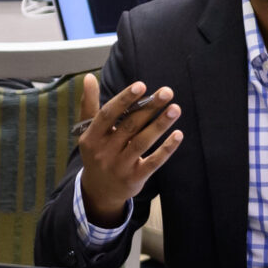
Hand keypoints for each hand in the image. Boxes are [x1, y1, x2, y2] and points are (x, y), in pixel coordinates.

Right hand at [77, 75, 181, 226]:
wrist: (99, 191)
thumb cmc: (97, 152)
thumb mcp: (89, 131)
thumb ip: (90, 104)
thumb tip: (88, 77)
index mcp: (92, 137)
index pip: (108, 115)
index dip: (125, 99)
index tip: (142, 85)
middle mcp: (104, 152)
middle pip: (129, 126)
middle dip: (149, 107)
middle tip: (167, 92)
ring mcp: (120, 166)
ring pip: (142, 142)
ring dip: (160, 125)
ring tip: (175, 109)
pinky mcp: (135, 178)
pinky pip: (153, 162)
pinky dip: (166, 149)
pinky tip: (178, 135)